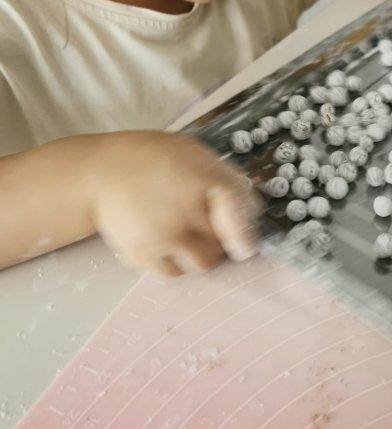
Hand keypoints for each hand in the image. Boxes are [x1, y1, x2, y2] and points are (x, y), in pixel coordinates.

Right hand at [87, 131, 260, 274]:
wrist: (100, 173)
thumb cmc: (154, 160)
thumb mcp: (195, 154)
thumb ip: (226, 179)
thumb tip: (253, 209)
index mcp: (204, 179)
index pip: (238, 209)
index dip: (246, 231)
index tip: (245, 246)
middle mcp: (186, 209)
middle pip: (224, 244)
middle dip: (221, 241)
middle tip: (206, 230)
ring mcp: (164, 235)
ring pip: (202, 265)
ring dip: (200, 256)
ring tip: (185, 237)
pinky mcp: (143, 254)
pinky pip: (173, 273)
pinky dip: (175, 264)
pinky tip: (166, 245)